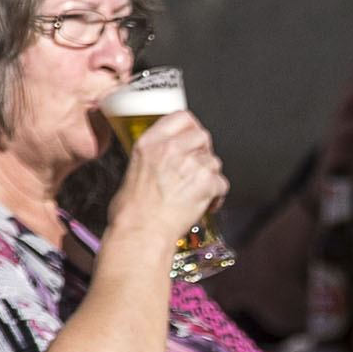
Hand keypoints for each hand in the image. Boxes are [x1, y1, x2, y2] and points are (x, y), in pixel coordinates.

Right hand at [113, 108, 227, 261]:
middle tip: (196, 170)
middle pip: (203, 136)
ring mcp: (191, 164)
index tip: (192, 137)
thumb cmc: (131, 213)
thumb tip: (165, 162)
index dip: (191, 127)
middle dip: (203, 152)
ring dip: (210, 176)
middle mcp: (171, 149)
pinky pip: (222, 184)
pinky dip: (216, 196)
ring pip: (214, 161)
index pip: (181, 117)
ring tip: (196, 192)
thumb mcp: (132, 172)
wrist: (140, 233)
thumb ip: (153, 158)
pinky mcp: (206, 182)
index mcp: (149, 143)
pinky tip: (204, 205)